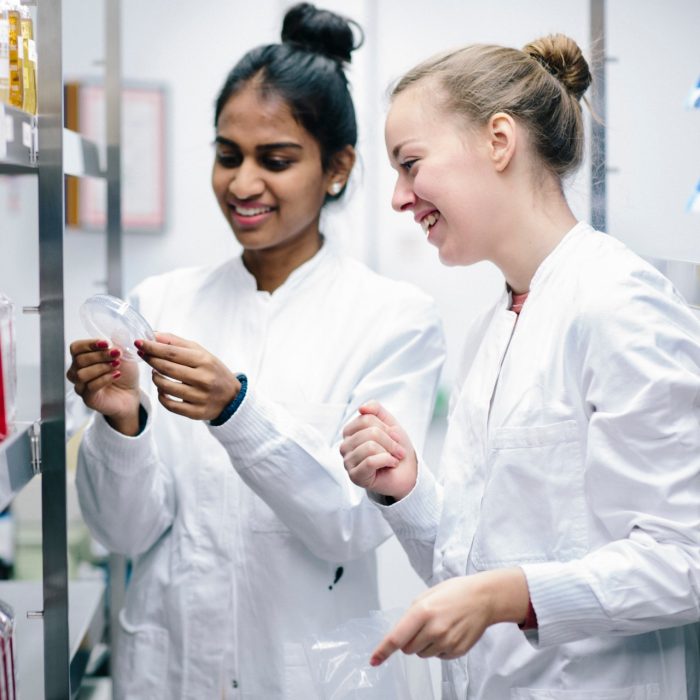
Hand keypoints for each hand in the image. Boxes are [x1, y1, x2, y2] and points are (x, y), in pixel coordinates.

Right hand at [66, 339, 140, 430]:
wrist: (132, 394)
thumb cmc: (125, 374)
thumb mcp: (124, 355)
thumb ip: (119, 343)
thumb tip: (118, 331)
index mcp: (83, 358)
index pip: (76, 348)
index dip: (89, 344)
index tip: (106, 343)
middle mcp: (78, 372)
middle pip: (79, 360)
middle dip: (100, 355)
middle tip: (117, 354)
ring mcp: (81, 386)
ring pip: (82, 374)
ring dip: (101, 367)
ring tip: (116, 365)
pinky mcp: (88, 398)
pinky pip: (90, 387)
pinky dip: (104, 379)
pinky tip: (116, 375)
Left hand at [136, 332, 239, 420]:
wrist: (232, 398)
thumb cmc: (212, 371)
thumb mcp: (201, 353)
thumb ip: (177, 343)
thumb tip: (153, 335)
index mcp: (205, 361)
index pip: (172, 352)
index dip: (152, 347)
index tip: (139, 343)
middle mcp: (203, 379)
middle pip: (167, 368)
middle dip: (150, 360)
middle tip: (142, 354)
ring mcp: (200, 397)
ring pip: (165, 387)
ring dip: (155, 378)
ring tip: (155, 373)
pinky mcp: (196, 412)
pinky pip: (170, 405)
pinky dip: (161, 396)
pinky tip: (162, 390)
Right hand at [340, 401, 415, 499]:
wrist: (407, 471)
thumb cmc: (395, 447)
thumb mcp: (388, 422)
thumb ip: (375, 409)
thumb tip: (361, 408)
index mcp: (350, 431)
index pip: (366, 418)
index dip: (386, 427)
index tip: (395, 437)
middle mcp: (345, 446)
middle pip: (370, 433)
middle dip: (390, 441)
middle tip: (398, 450)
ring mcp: (348, 462)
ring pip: (370, 447)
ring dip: (389, 452)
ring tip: (393, 458)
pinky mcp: (355, 476)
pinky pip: (370, 462)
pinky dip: (387, 461)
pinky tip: (391, 464)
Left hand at [369, 568, 529, 665]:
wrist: (483, 599)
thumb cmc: (455, 593)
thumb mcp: (427, 595)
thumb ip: (412, 614)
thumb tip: (400, 632)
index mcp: (422, 611)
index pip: (397, 637)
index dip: (383, 651)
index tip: (374, 660)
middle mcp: (434, 629)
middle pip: (408, 649)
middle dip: (409, 640)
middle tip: (422, 626)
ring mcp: (446, 642)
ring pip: (422, 654)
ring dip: (425, 644)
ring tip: (439, 626)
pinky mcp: (457, 651)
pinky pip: (438, 657)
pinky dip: (439, 648)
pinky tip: (449, 632)